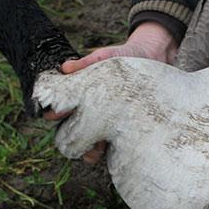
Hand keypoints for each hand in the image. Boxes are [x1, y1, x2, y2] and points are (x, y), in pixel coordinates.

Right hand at [43, 21, 177, 163]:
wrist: (154, 58)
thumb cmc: (124, 56)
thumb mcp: (106, 57)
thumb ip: (87, 62)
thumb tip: (65, 68)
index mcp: (83, 94)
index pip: (62, 108)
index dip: (56, 112)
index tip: (55, 114)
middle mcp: (94, 110)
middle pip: (75, 130)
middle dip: (72, 137)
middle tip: (74, 139)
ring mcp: (110, 120)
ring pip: (94, 141)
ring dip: (91, 149)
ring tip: (93, 152)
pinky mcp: (127, 127)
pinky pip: (116, 144)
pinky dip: (112, 150)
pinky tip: (113, 152)